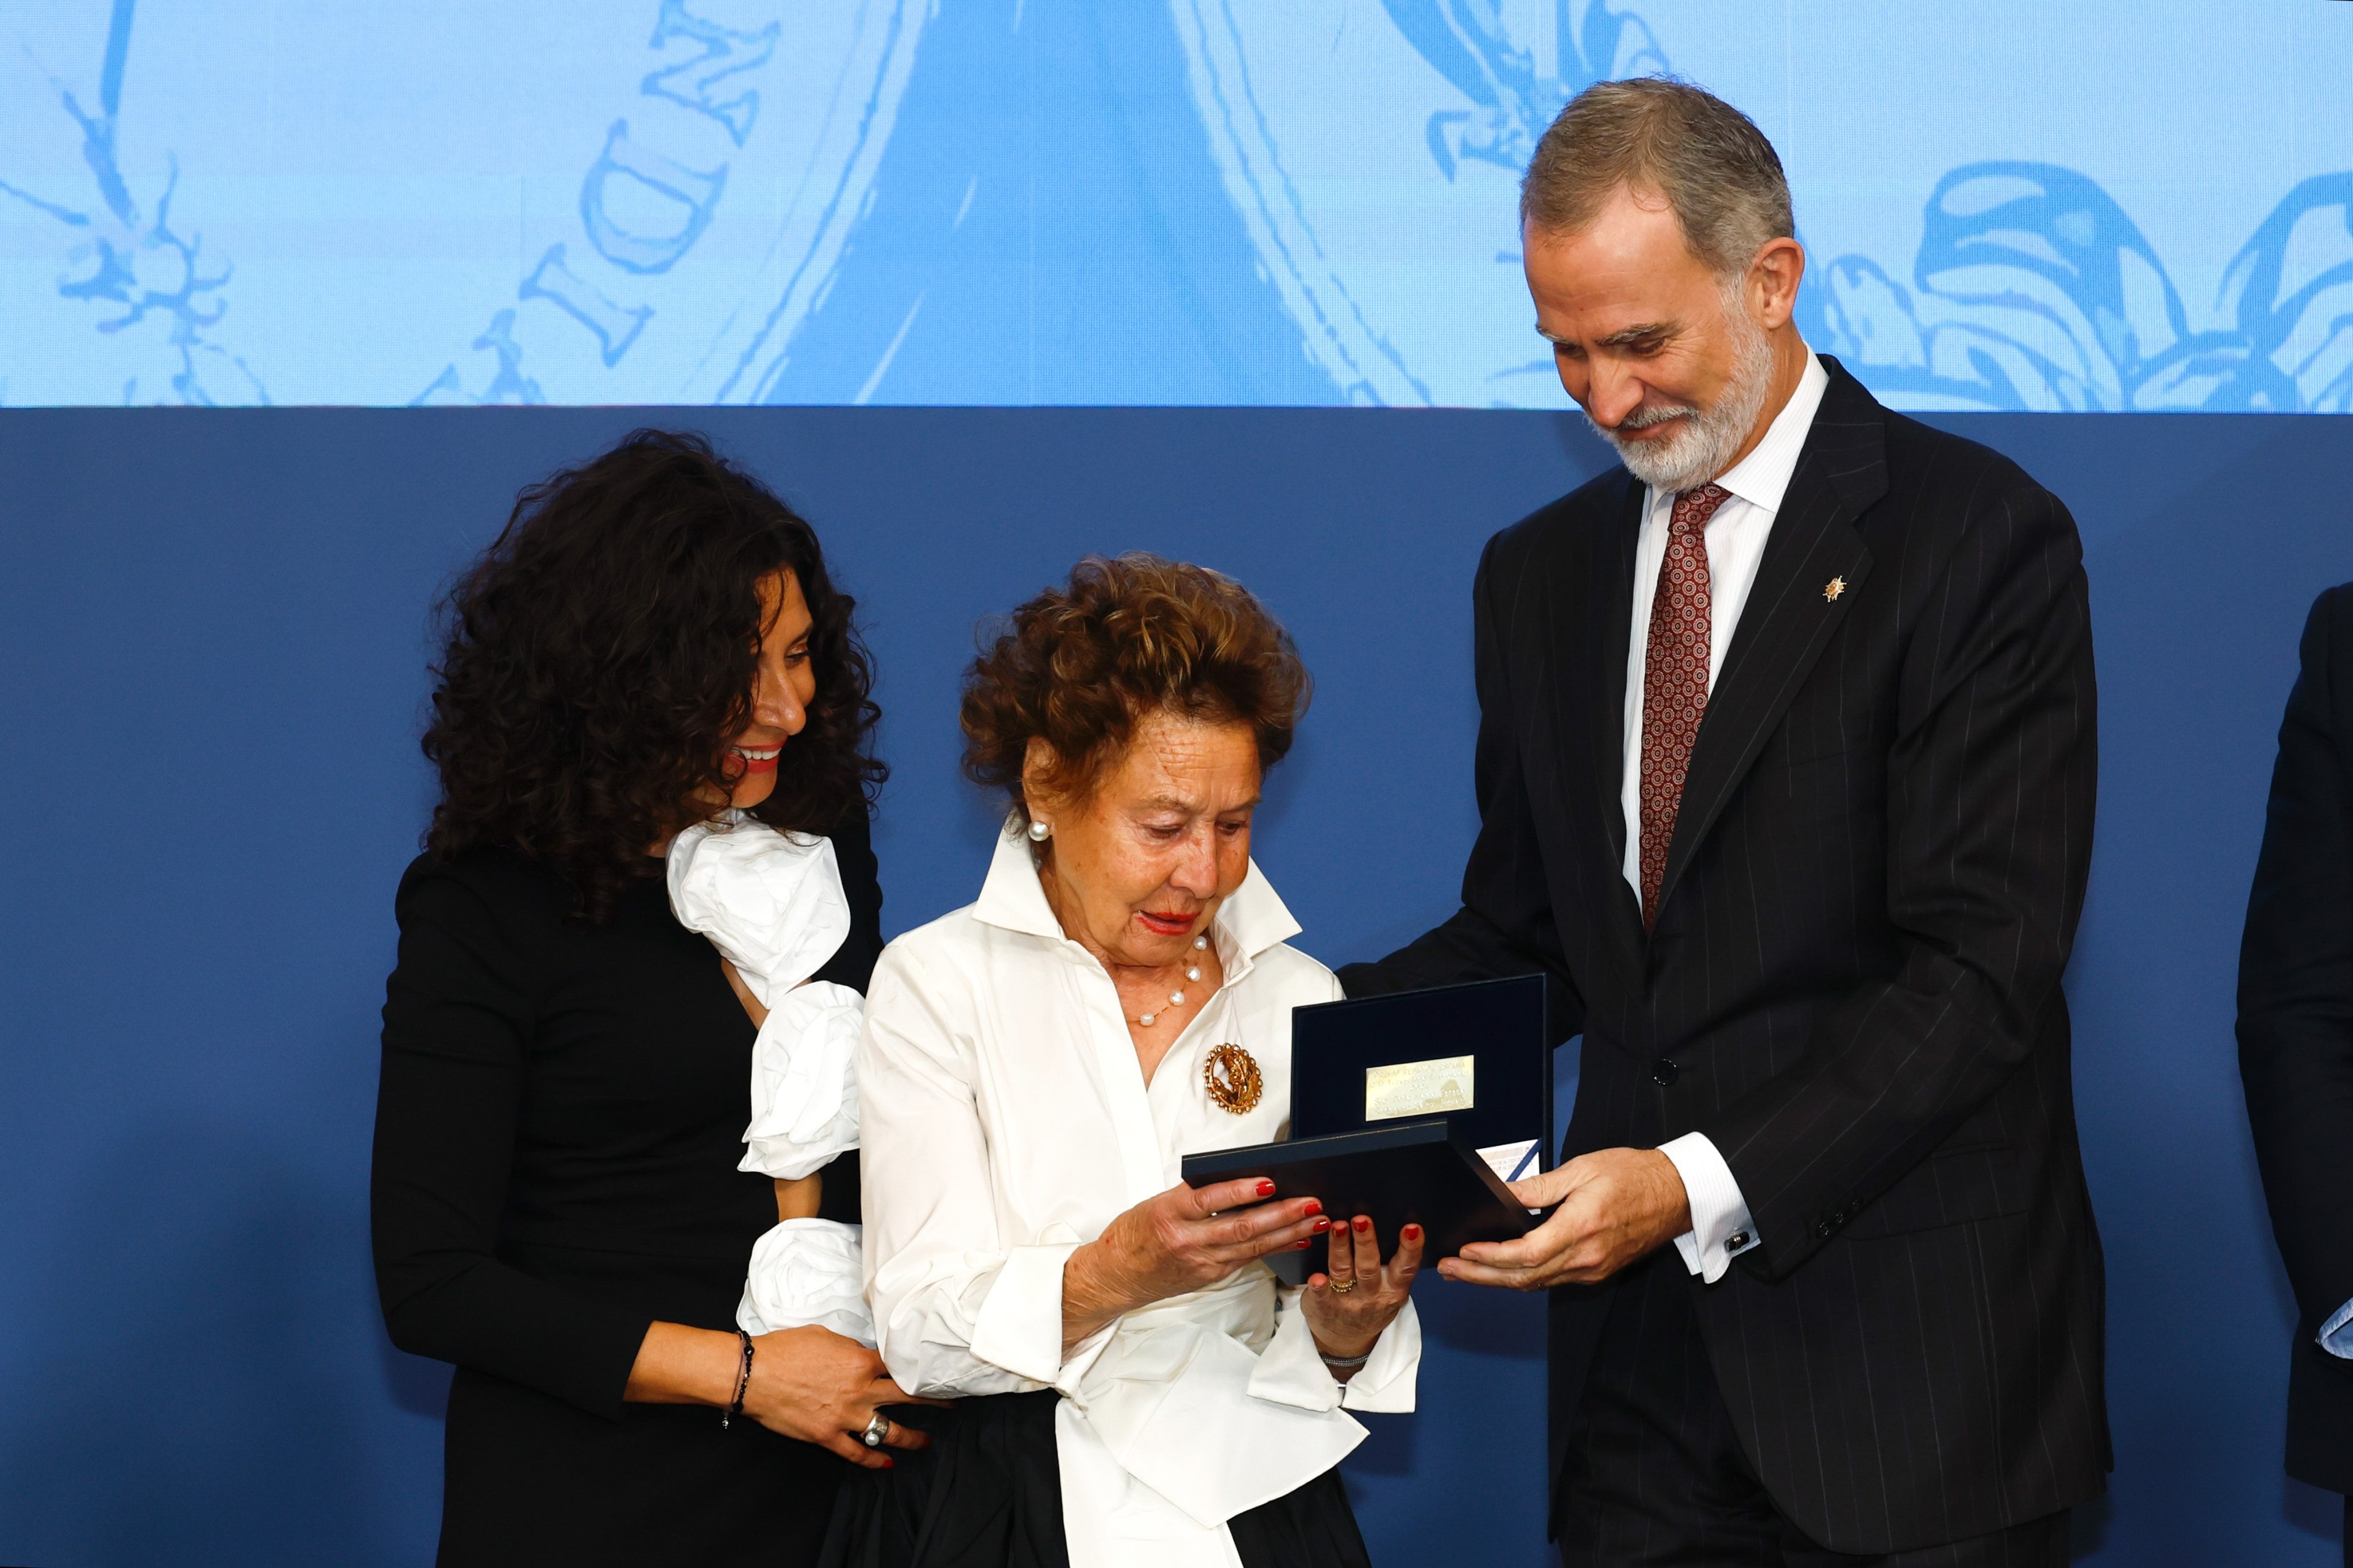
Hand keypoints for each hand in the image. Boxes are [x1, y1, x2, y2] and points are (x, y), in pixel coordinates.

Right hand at [741, 1324, 948, 1467]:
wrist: (755, 1374)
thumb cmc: (786, 1348)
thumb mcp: (825, 1336)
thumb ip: (851, 1348)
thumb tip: (863, 1354)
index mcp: (861, 1361)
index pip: (900, 1364)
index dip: (920, 1366)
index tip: (936, 1369)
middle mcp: (860, 1390)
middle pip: (907, 1396)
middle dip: (934, 1400)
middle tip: (953, 1402)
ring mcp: (846, 1416)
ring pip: (889, 1430)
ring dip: (912, 1437)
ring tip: (927, 1441)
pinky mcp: (828, 1436)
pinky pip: (857, 1452)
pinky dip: (873, 1461)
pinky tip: (887, 1464)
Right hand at [1063, 1177, 1327, 1351]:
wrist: (1116, 1276)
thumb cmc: (1135, 1233)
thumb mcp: (1157, 1204)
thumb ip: (1194, 1194)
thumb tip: (1240, 1179)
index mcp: (1169, 1213)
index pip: (1210, 1199)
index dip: (1242, 1192)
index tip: (1270, 1182)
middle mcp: (1188, 1241)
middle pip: (1242, 1227)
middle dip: (1282, 1215)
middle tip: (1311, 1202)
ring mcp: (1202, 1262)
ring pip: (1253, 1246)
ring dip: (1289, 1232)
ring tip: (1317, 1220)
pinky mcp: (1211, 1276)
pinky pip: (1249, 1260)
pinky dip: (1276, 1248)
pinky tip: (1298, 1240)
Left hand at [1301, 1216, 1422, 1365]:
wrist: (1346, 1340)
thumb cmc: (1370, 1304)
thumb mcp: (1391, 1290)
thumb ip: (1393, 1264)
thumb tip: (1393, 1222)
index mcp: (1393, 1289)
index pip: (1405, 1267)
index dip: (1411, 1248)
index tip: (1411, 1227)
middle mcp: (1372, 1296)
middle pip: (1369, 1267)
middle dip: (1366, 1242)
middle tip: (1362, 1220)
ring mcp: (1347, 1302)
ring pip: (1343, 1271)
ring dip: (1340, 1249)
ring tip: (1338, 1227)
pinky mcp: (1324, 1306)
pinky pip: (1321, 1295)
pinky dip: (1318, 1286)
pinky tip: (1315, 1277)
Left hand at [1436, 1147, 1689, 1290]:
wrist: (1676, 1194)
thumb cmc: (1634, 1175)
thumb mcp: (1582, 1169)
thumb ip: (1540, 1187)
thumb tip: (1505, 1195)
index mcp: (1580, 1228)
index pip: (1525, 1254)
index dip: (1490, 1257)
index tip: (1464, 1251)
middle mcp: (1585, 1257)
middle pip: (1523, 1277)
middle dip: (1481, 1276)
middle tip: (1448, 1270)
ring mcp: (1592, 1269)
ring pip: (1536, 1283)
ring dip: (1498, 1280)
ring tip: (1465, 1271)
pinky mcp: (1596, 1272)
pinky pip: (1552, 1280)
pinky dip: (1523, 1277)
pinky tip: (1503, 1268)